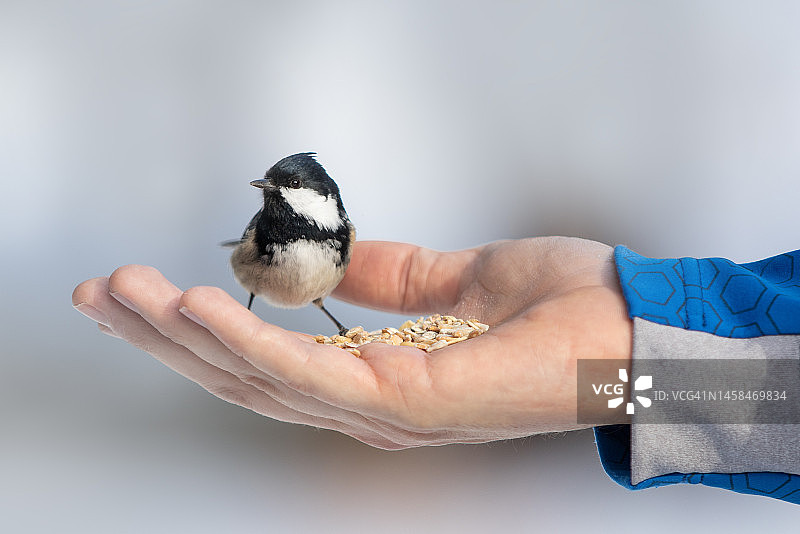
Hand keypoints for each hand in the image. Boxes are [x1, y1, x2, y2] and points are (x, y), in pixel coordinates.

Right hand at [71, 237, 631, 448]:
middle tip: (100, 293)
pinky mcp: (409, 406)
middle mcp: (368, 409)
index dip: (200, 329)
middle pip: (244, 375)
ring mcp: (384, 415)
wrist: (633, 327)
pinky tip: (199, 306)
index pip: (268, 359)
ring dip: (185, 336)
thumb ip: (396, 278)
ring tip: (125, 294)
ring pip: (260, 380)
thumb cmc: (558, 309)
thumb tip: (340, 262)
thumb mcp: (459, 280)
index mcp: (375, 379)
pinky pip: (312, 375)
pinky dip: (251, 343)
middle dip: (165, 337)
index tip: (145, 290)